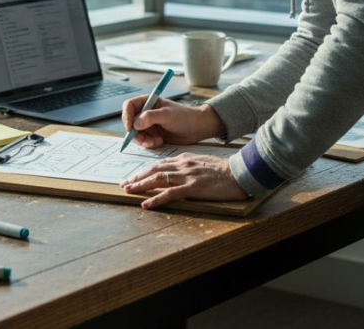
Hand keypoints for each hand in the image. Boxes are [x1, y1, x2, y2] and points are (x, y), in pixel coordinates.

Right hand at [120, 96, 223, 147]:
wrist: (197, 128)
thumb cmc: (185, 116)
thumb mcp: (168, 115)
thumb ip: (151, 117)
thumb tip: (135, 124)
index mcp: (148, 101)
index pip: (129, 106)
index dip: (127, 116)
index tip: (130, 127)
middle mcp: (145, 112)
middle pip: (129, 122)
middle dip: (134, 132)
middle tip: (143, 140)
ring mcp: (148, 124)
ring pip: (135, 133)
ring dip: (143, 140)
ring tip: (156, 141)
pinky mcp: (152, 134)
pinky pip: (143, 141)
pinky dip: (148, 144)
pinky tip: (159, 142)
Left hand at [121, 153, 246, 208]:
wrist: (239, 173)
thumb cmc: (224, 170)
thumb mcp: (203, 163)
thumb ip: (189, 166)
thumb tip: (177, 173)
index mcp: (185, 159)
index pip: (159, 164)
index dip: (145, 171)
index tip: (134, 177)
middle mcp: (183, 165)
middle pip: (154, 170)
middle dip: (137, 177)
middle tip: (125, 184)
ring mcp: (187, 176)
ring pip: (158, 179)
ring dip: (141, 185)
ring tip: (129, 191)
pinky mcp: (193, 188)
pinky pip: (170, 194)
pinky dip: (156, 199)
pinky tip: (146, 204)